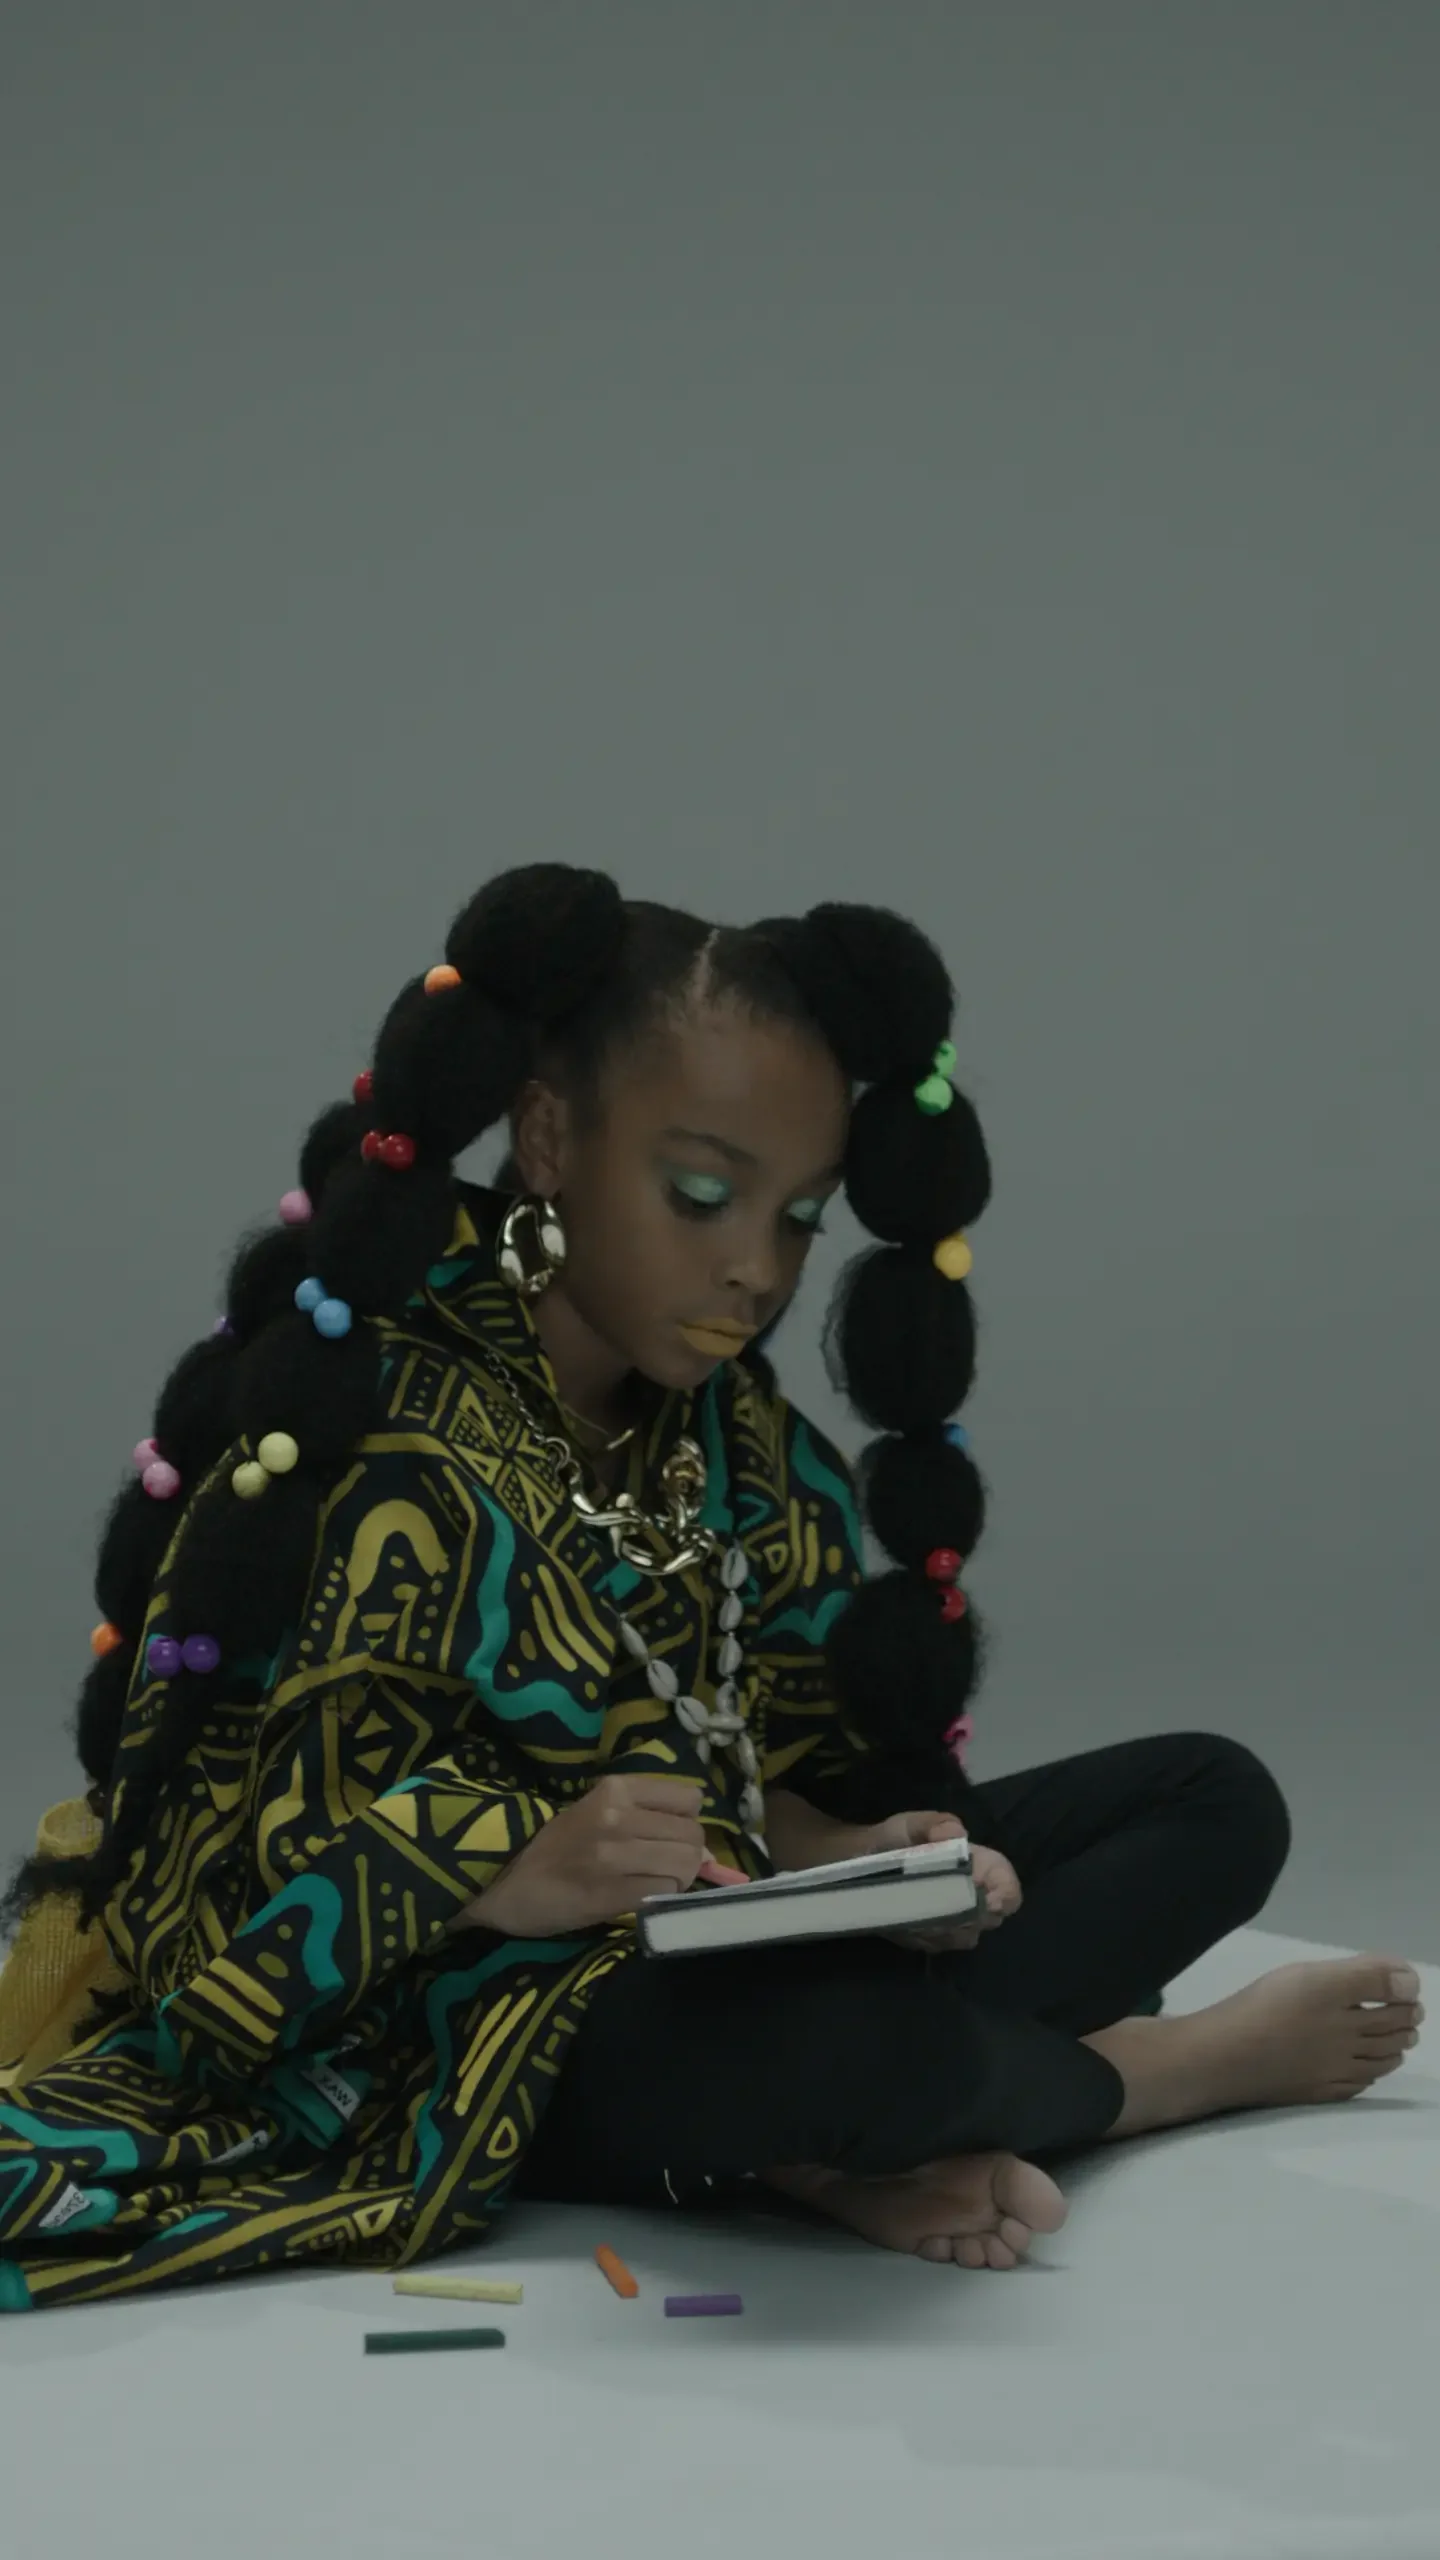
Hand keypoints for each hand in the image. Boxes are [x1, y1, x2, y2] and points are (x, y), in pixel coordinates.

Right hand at [454, 1777, 706, 1938]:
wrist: (499, 1882)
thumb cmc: (550, 1847)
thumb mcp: (596, 1813)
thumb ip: (645, 1818)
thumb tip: (705, 1850)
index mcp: (615, 1789)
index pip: (689, 1799)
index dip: (687, 1822)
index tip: (669, 1837)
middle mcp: (617, 1815)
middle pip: (691, 1836)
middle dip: (686, 1857)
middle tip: (662, 1869)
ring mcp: (613, 1854)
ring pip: (684, 1865)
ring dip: (676, 1881)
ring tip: (650, 1884)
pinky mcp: (608, 1893)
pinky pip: (662, 1893)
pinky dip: (659, 1899)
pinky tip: (638, 1899)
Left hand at [863, 1810, 1021, 1954]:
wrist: (860, 1862)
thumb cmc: (894, 1839)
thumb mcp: (911, 1824)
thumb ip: (934, 1824)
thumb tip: (956, 1834)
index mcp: (978, 1866)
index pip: (1009, 1886)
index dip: (1006, 1895)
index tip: (988, 1900)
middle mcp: (973, 1896)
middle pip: (990, 1918)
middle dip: (969, 1916)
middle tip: (941, 1904)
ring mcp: (954, 1921)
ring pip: (965, 1937)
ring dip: (945, 1929)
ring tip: (918, 1911)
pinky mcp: (931, 1938)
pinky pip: (937, 1946)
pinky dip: (924, 1937)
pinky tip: (906, 1922)